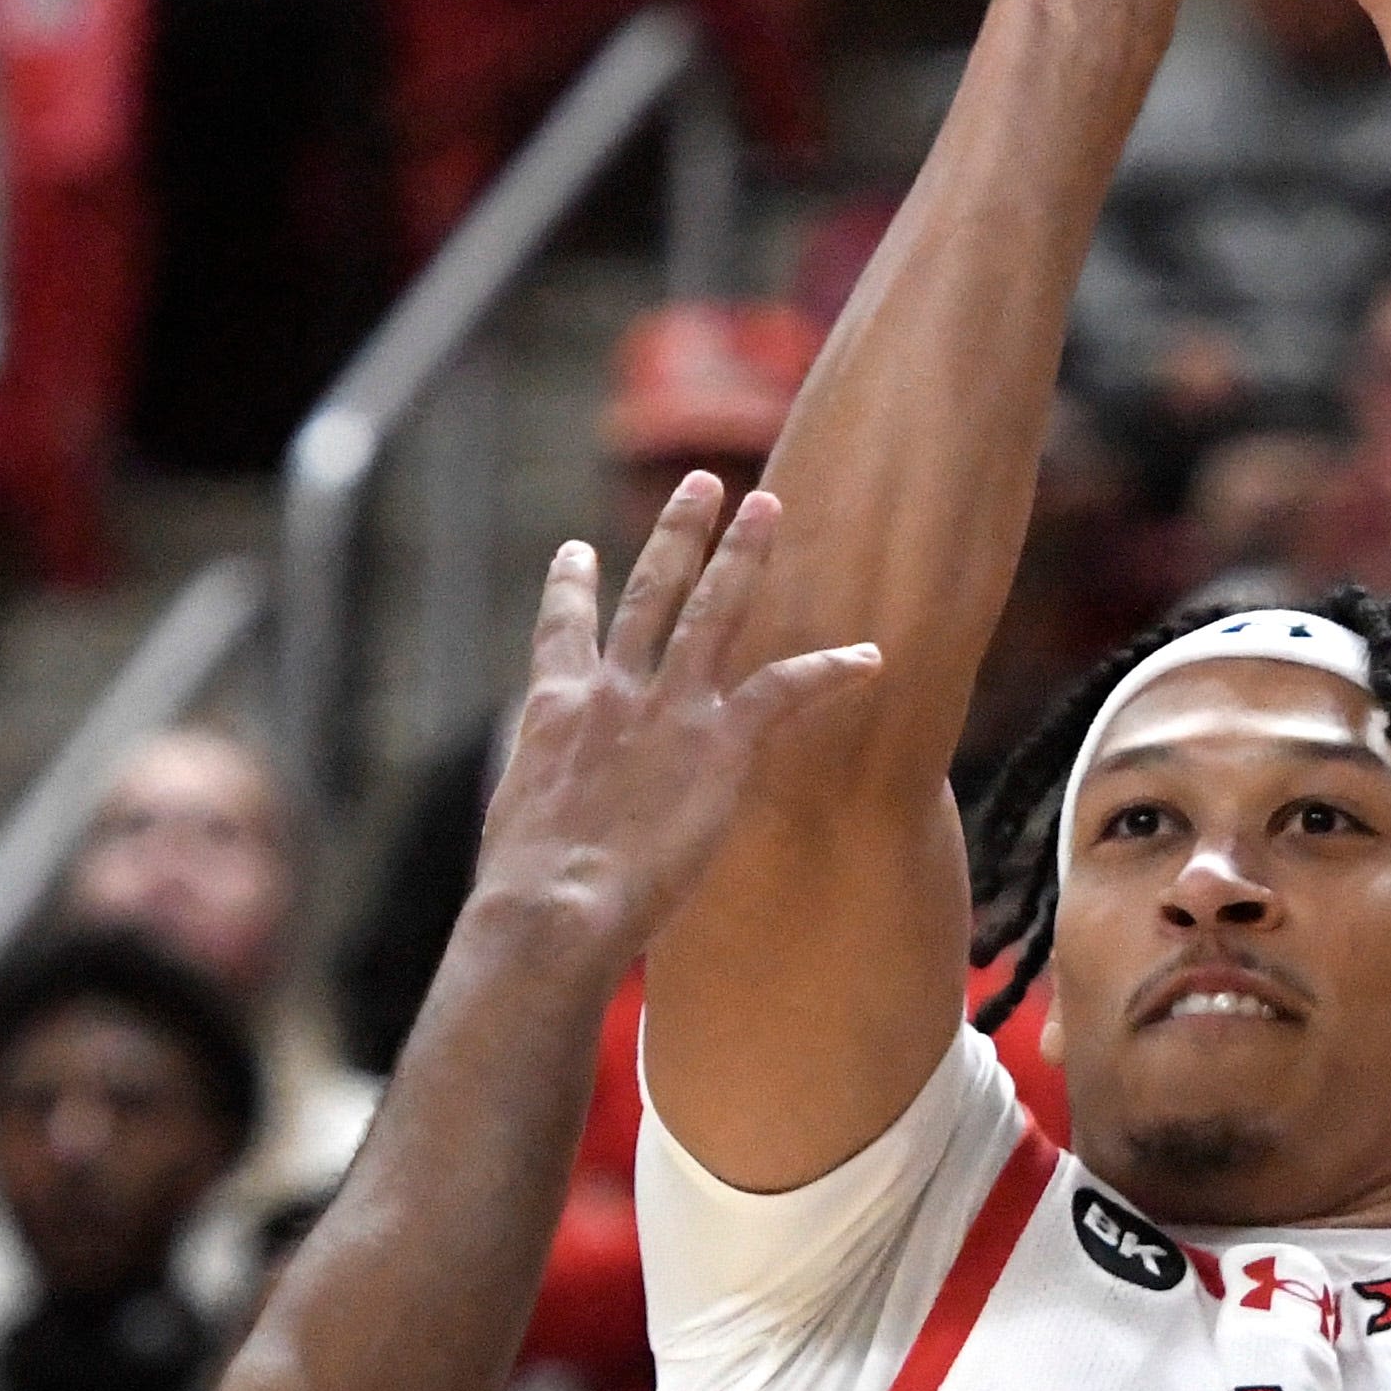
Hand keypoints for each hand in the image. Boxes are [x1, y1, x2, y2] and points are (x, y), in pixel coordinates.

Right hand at [465, 474, 883, 974]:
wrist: (555, 906)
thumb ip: (546, 800)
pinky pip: (784, 691)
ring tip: (770, 504)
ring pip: (714, 610)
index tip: (577, 552)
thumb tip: (543, 837)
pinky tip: (870, 656)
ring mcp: (669, 708)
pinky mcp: (720, 743)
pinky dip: (830, 670)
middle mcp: (613, 689)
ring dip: (745, 555)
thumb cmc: (527, 892)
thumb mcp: (520, 824)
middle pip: (651, 593)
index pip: (562, 629)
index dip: (571, 586)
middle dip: (680, 533)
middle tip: (706, 484)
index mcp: (555, 707)